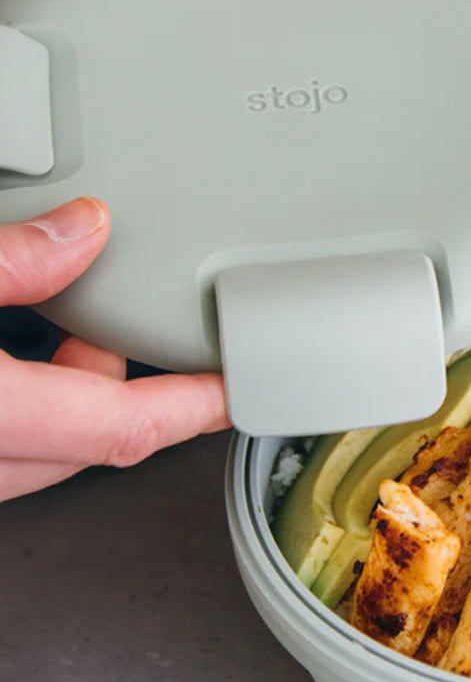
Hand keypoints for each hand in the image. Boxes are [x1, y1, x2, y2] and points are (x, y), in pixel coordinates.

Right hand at [0, 198, 230, 502]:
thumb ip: (9, 258)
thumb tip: (82, 230)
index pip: (123, 426)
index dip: (194, 407)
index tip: (237, 388)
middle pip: (93, 442)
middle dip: (127, 386)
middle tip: (139, 327)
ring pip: (47, 451)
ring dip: (71, 395)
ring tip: (64, 324)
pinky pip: (7, 449)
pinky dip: (28, 407)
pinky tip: (15, 358)